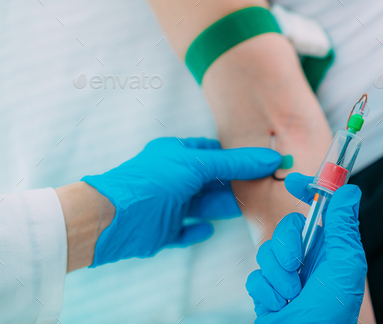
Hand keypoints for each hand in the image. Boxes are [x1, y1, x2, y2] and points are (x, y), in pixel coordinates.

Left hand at [81, 137, 280, 266]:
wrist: (112, 218)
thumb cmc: (152, 181)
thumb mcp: (197, 165)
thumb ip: (234, 164)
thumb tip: (271, 159)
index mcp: (176, 155)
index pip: (211, 152)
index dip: (234, 157)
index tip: (260, 163)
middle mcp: (172, 177)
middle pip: (210, 181)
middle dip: (233, 184)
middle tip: (261, 189)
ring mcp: (167, 204)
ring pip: (202, 205)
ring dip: (221, 207)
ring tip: (247, 209)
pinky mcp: (162, 230)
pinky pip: (185, 230)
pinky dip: (197, 230)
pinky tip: (208, 229)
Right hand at [246, 173, 366, 322]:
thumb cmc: (332, 315)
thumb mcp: (345, 267)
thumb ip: (344, 227)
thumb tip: (349, 191)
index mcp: (330, 249)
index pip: (319, 210)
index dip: (308, 191)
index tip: (293, 182)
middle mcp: (308, 258)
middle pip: (286, 228)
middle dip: (286, 246)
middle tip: (296, 266)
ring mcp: (286, 274)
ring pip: (267, 251)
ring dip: (278, 276)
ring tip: (291, 295)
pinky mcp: (267, 289)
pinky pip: (255, 275)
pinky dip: (266, 291)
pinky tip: (279, 305)